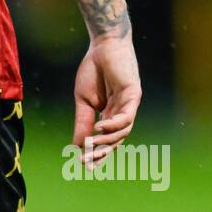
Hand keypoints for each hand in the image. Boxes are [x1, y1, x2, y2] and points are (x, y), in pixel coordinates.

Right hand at [71, 33, 141, 167]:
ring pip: (123, 131)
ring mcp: (129, 105)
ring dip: (107, 141)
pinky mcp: (134, 95)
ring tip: (91, 145)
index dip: (97, 153)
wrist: (102, 46)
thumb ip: (83, 123)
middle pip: (116, 140)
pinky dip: (114, 124)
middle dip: (101, 152)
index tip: (83, 165)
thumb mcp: (83, 100)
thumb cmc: (93, 70)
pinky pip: (127, 116)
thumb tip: (77, 146)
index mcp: (110, 114)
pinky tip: (101, 127)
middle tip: (86, 161)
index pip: (106, 139)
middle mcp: (122, 112)